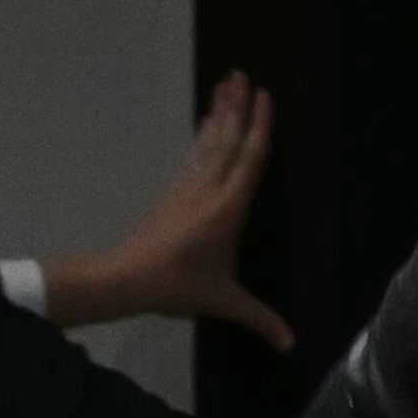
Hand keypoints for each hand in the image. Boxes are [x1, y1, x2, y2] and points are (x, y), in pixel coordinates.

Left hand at [43, 72, 289, 346]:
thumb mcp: (223, 302)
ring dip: (219, 112)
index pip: (250, 159)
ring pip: (208, 142)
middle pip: (227, 140)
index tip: (265, 96)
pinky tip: (206, 122)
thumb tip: (290, 344)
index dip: (260, 127)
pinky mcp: (173, 192)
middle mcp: (209, 189)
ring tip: (226, 83)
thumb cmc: (177, 288)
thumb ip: (258, 318)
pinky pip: (193, 155)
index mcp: (228, 209)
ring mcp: (188, 187)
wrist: (126, 279)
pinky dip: (202, 135)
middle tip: (242, 73)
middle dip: (237, 106)